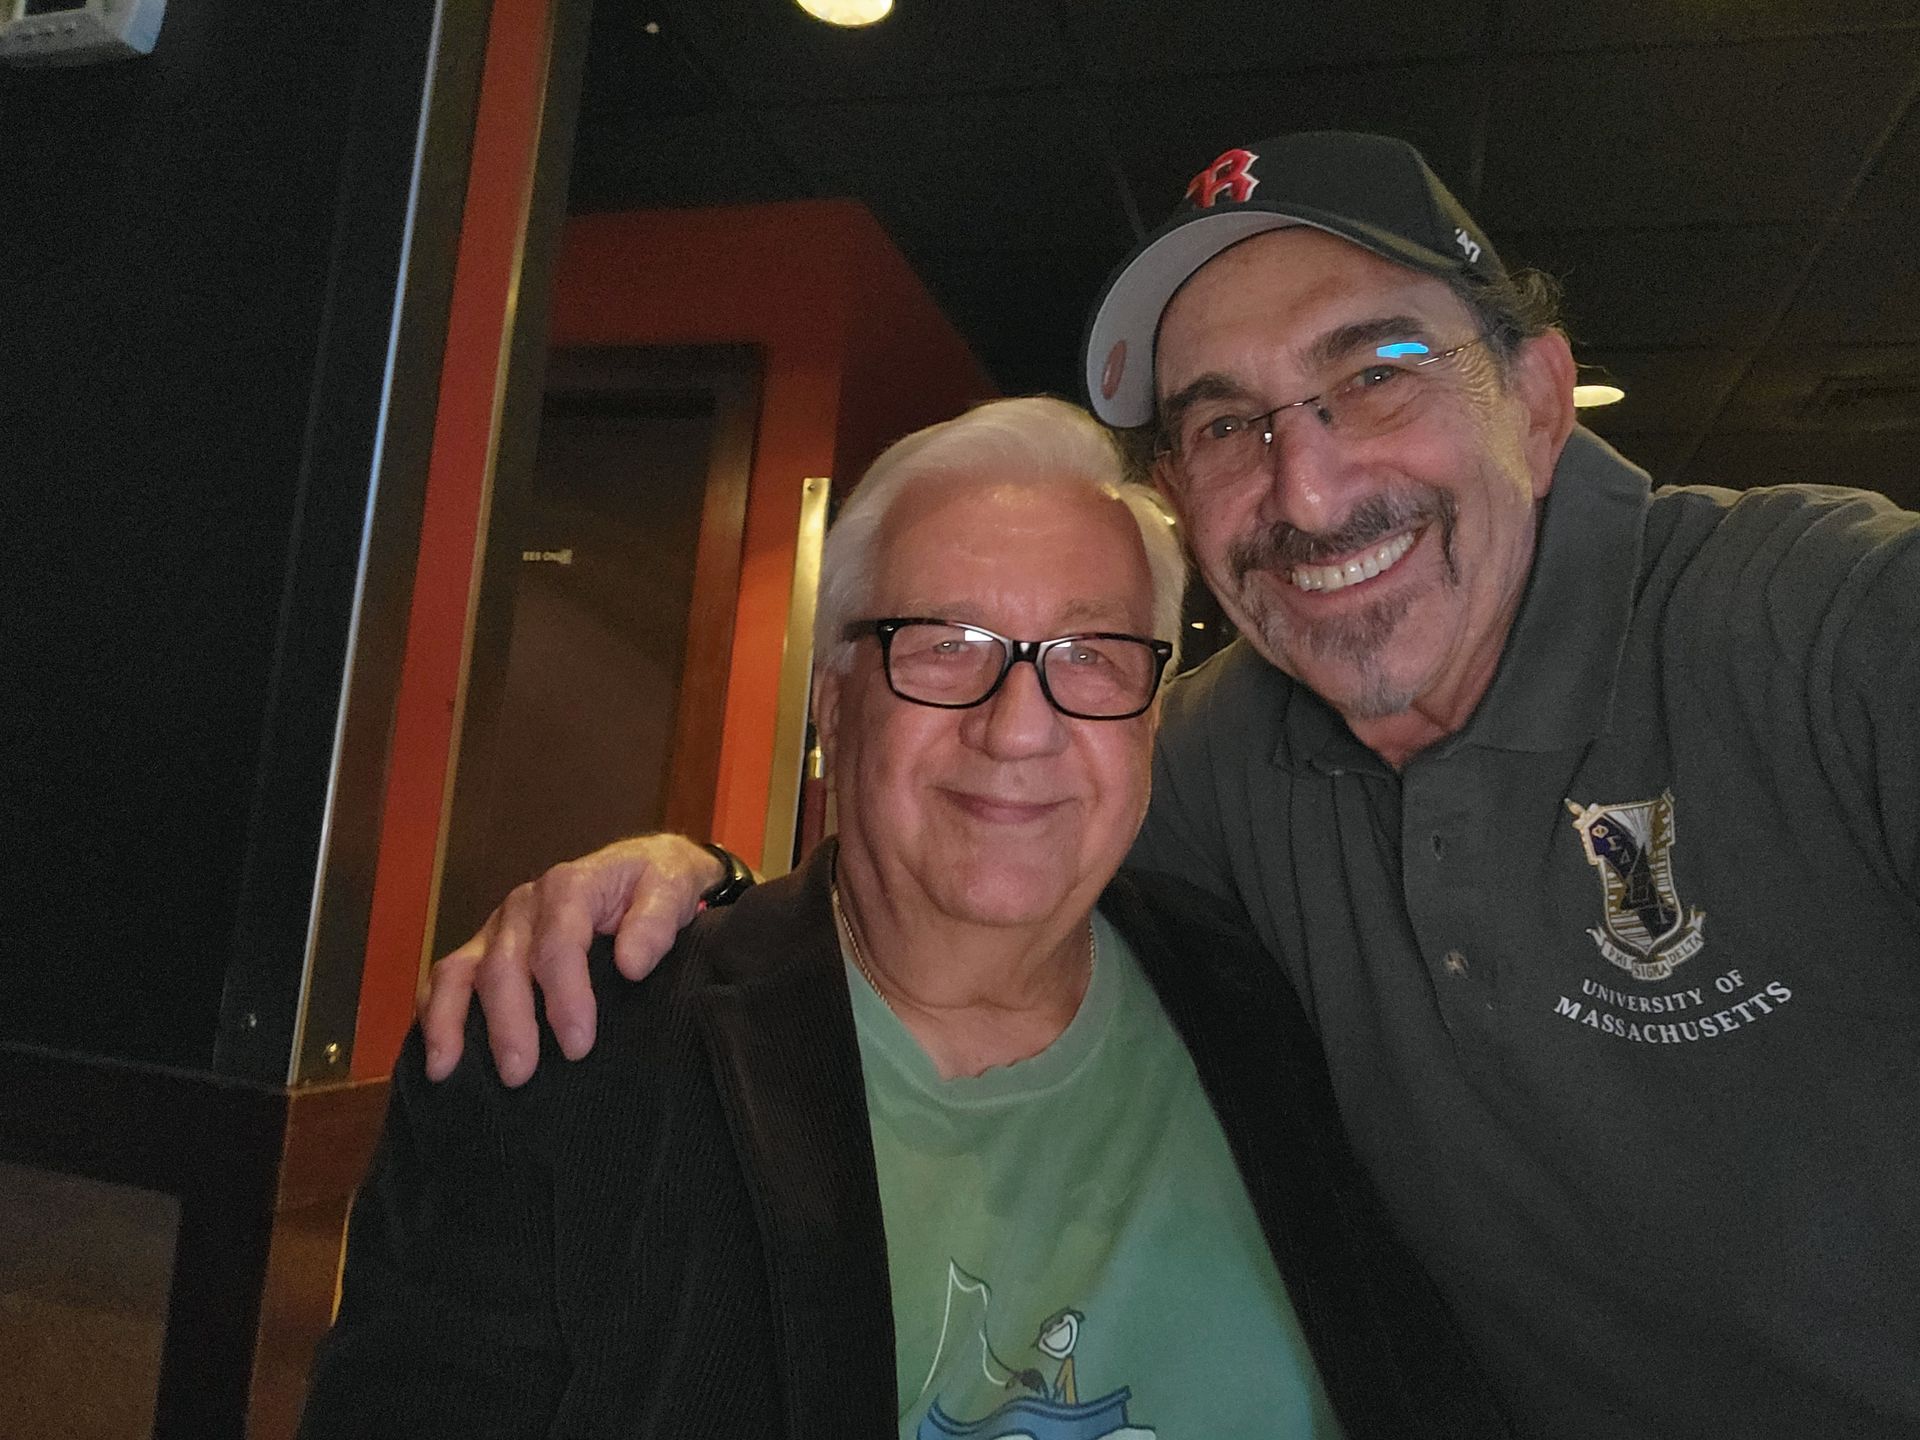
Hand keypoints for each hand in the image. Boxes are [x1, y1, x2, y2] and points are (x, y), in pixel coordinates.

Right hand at [418, 834, 725, 1085]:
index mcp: (569, 886)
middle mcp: (525, 906)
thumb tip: (631, 963)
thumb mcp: (673, 885)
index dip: (564, 995)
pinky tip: (436, 1057)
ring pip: (462, 971)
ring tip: (448, 1069)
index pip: (559, 942)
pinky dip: (434, 1014)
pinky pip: (446, 978)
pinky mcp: (485, 950)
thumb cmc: (658, 883)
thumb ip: (658, 920)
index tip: (578, 1044)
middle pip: (504, 964)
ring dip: (452, 1021)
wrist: (643, 871)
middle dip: (509, 1021)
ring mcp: (499, 929)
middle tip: (521, 1074)